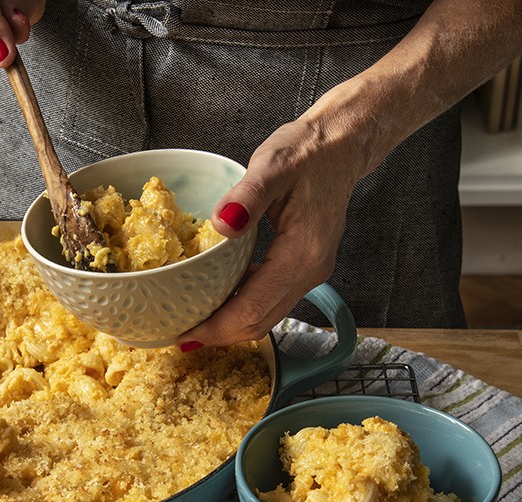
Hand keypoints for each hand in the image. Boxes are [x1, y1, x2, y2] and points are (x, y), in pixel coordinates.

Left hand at [177, 112, 367, 348]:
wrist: (340, 144)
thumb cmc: (306, 151)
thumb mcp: (273, 165)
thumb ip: (247, 196)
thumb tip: (222, 225)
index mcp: (302, 254)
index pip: (254, 307)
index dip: (217, 326)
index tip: (185, 334)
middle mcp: (311, 271)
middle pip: (261, 321)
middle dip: (220, 335)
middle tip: (180, 338)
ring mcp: (310, 272)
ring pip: (267, 315)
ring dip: (231, 325)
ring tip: (195, 326)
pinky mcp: (305, 266)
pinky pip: (271, 299)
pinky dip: (243, 308)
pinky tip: (219, 301)